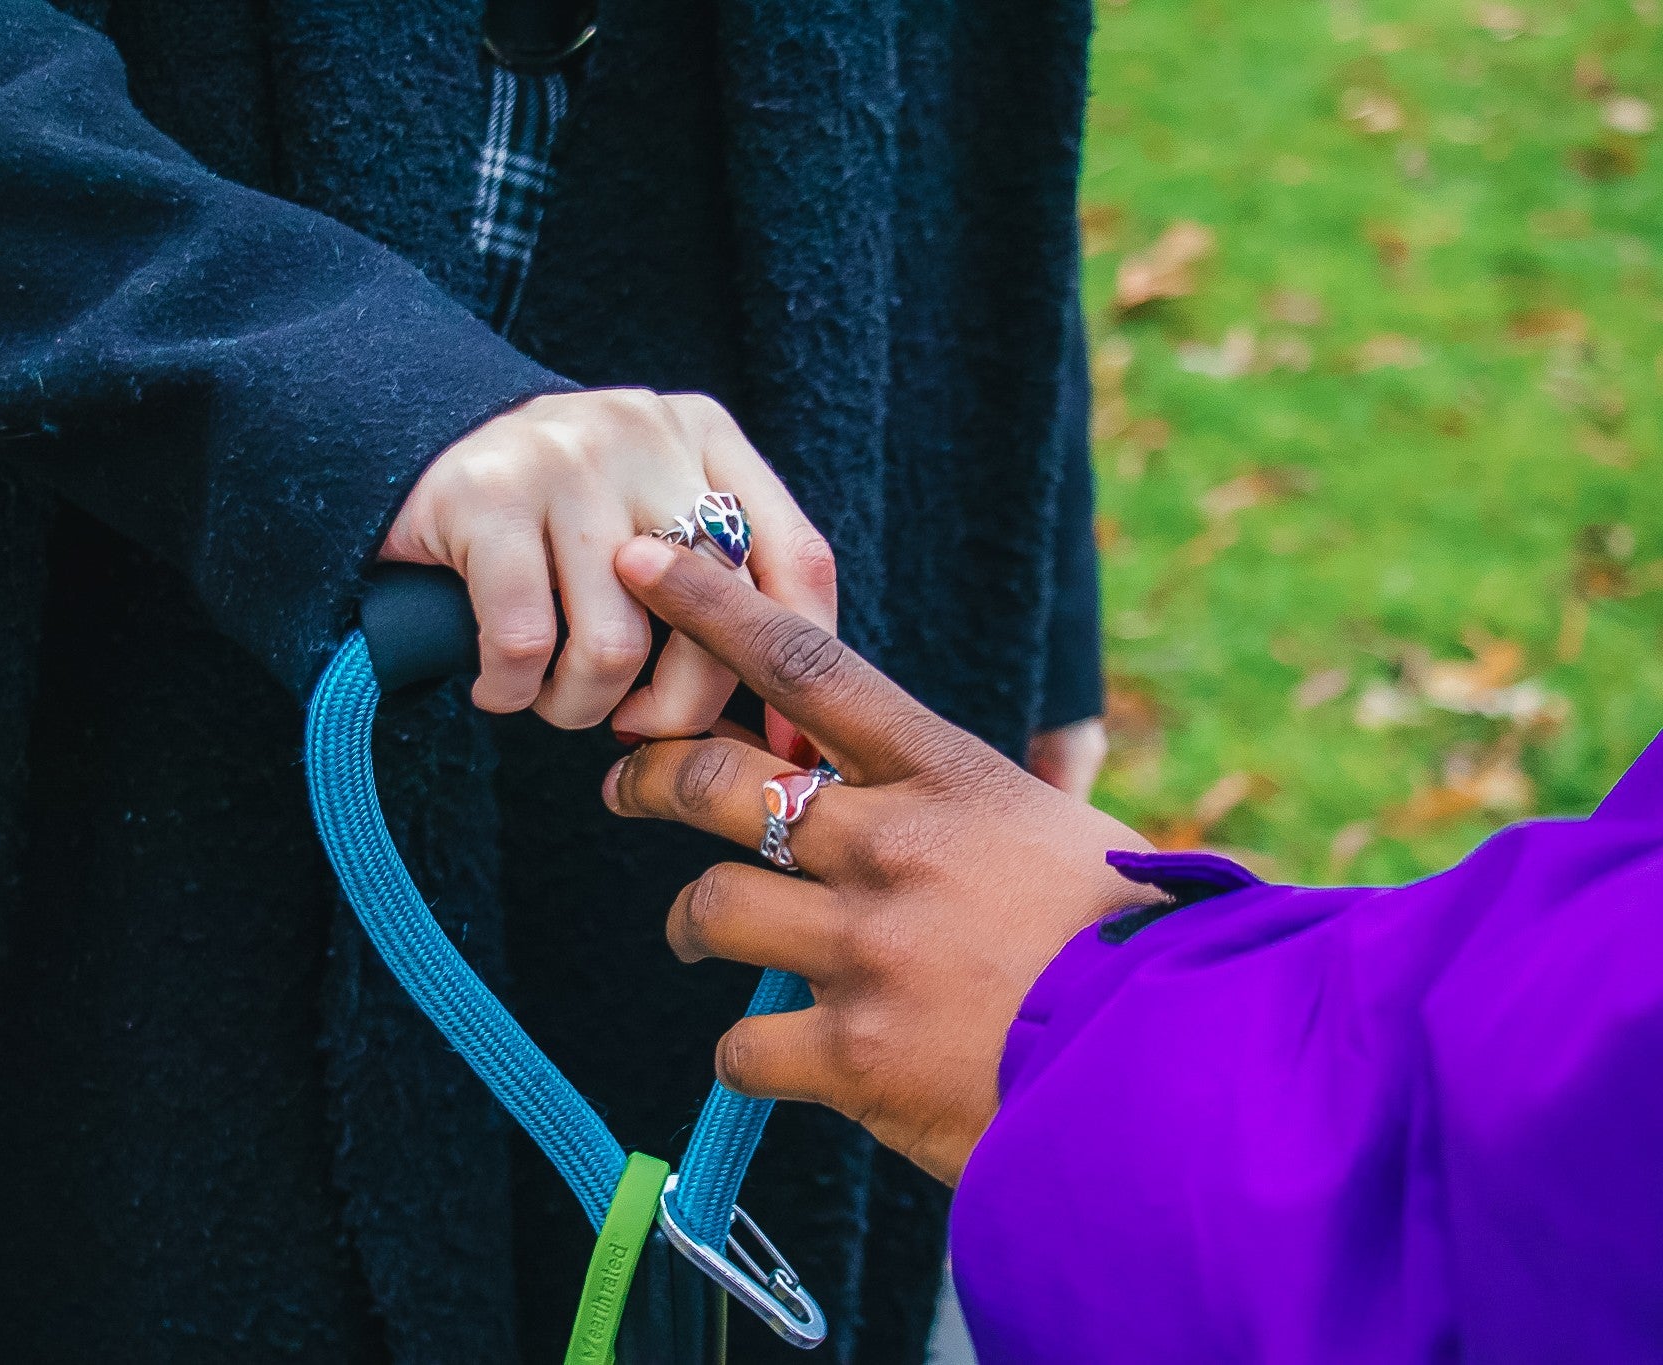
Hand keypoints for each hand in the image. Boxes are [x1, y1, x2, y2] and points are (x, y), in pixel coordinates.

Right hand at [380, 389, 837, 742]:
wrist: (402, 436)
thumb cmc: (549, 513)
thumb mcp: (646, 515)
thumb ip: (718, 582)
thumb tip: (788, 722)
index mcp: (705, 437)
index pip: (795, 559)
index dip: (801, 663)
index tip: (789, 746)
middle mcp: (647, 436)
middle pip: (718, 619)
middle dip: (678, 709)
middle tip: (632, 725)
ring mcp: (566, 457)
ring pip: (617, 647)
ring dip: (580, 707)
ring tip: (551, 698)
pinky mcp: (484, 494)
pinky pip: (522, 644)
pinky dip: (510, 693)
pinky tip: (495, 688)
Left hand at [599, 537, 1161, 1184]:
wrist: (1186, 1073)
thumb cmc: (1144, 945)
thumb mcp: (1074, 835)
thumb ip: (1010, 801)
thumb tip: (1057, 757)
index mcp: (951, 779)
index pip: (809, 669)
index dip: (716, 609)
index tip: (644, 563)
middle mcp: (893, 849)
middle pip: (719, 784)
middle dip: (652, 777)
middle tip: (627, 784)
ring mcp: (866, 951)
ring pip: (711, 908)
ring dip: (692, 921)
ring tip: (696, 932)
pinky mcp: (854, 1056)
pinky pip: (742, 1046)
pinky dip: (744, 1053)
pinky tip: (770, 1057)